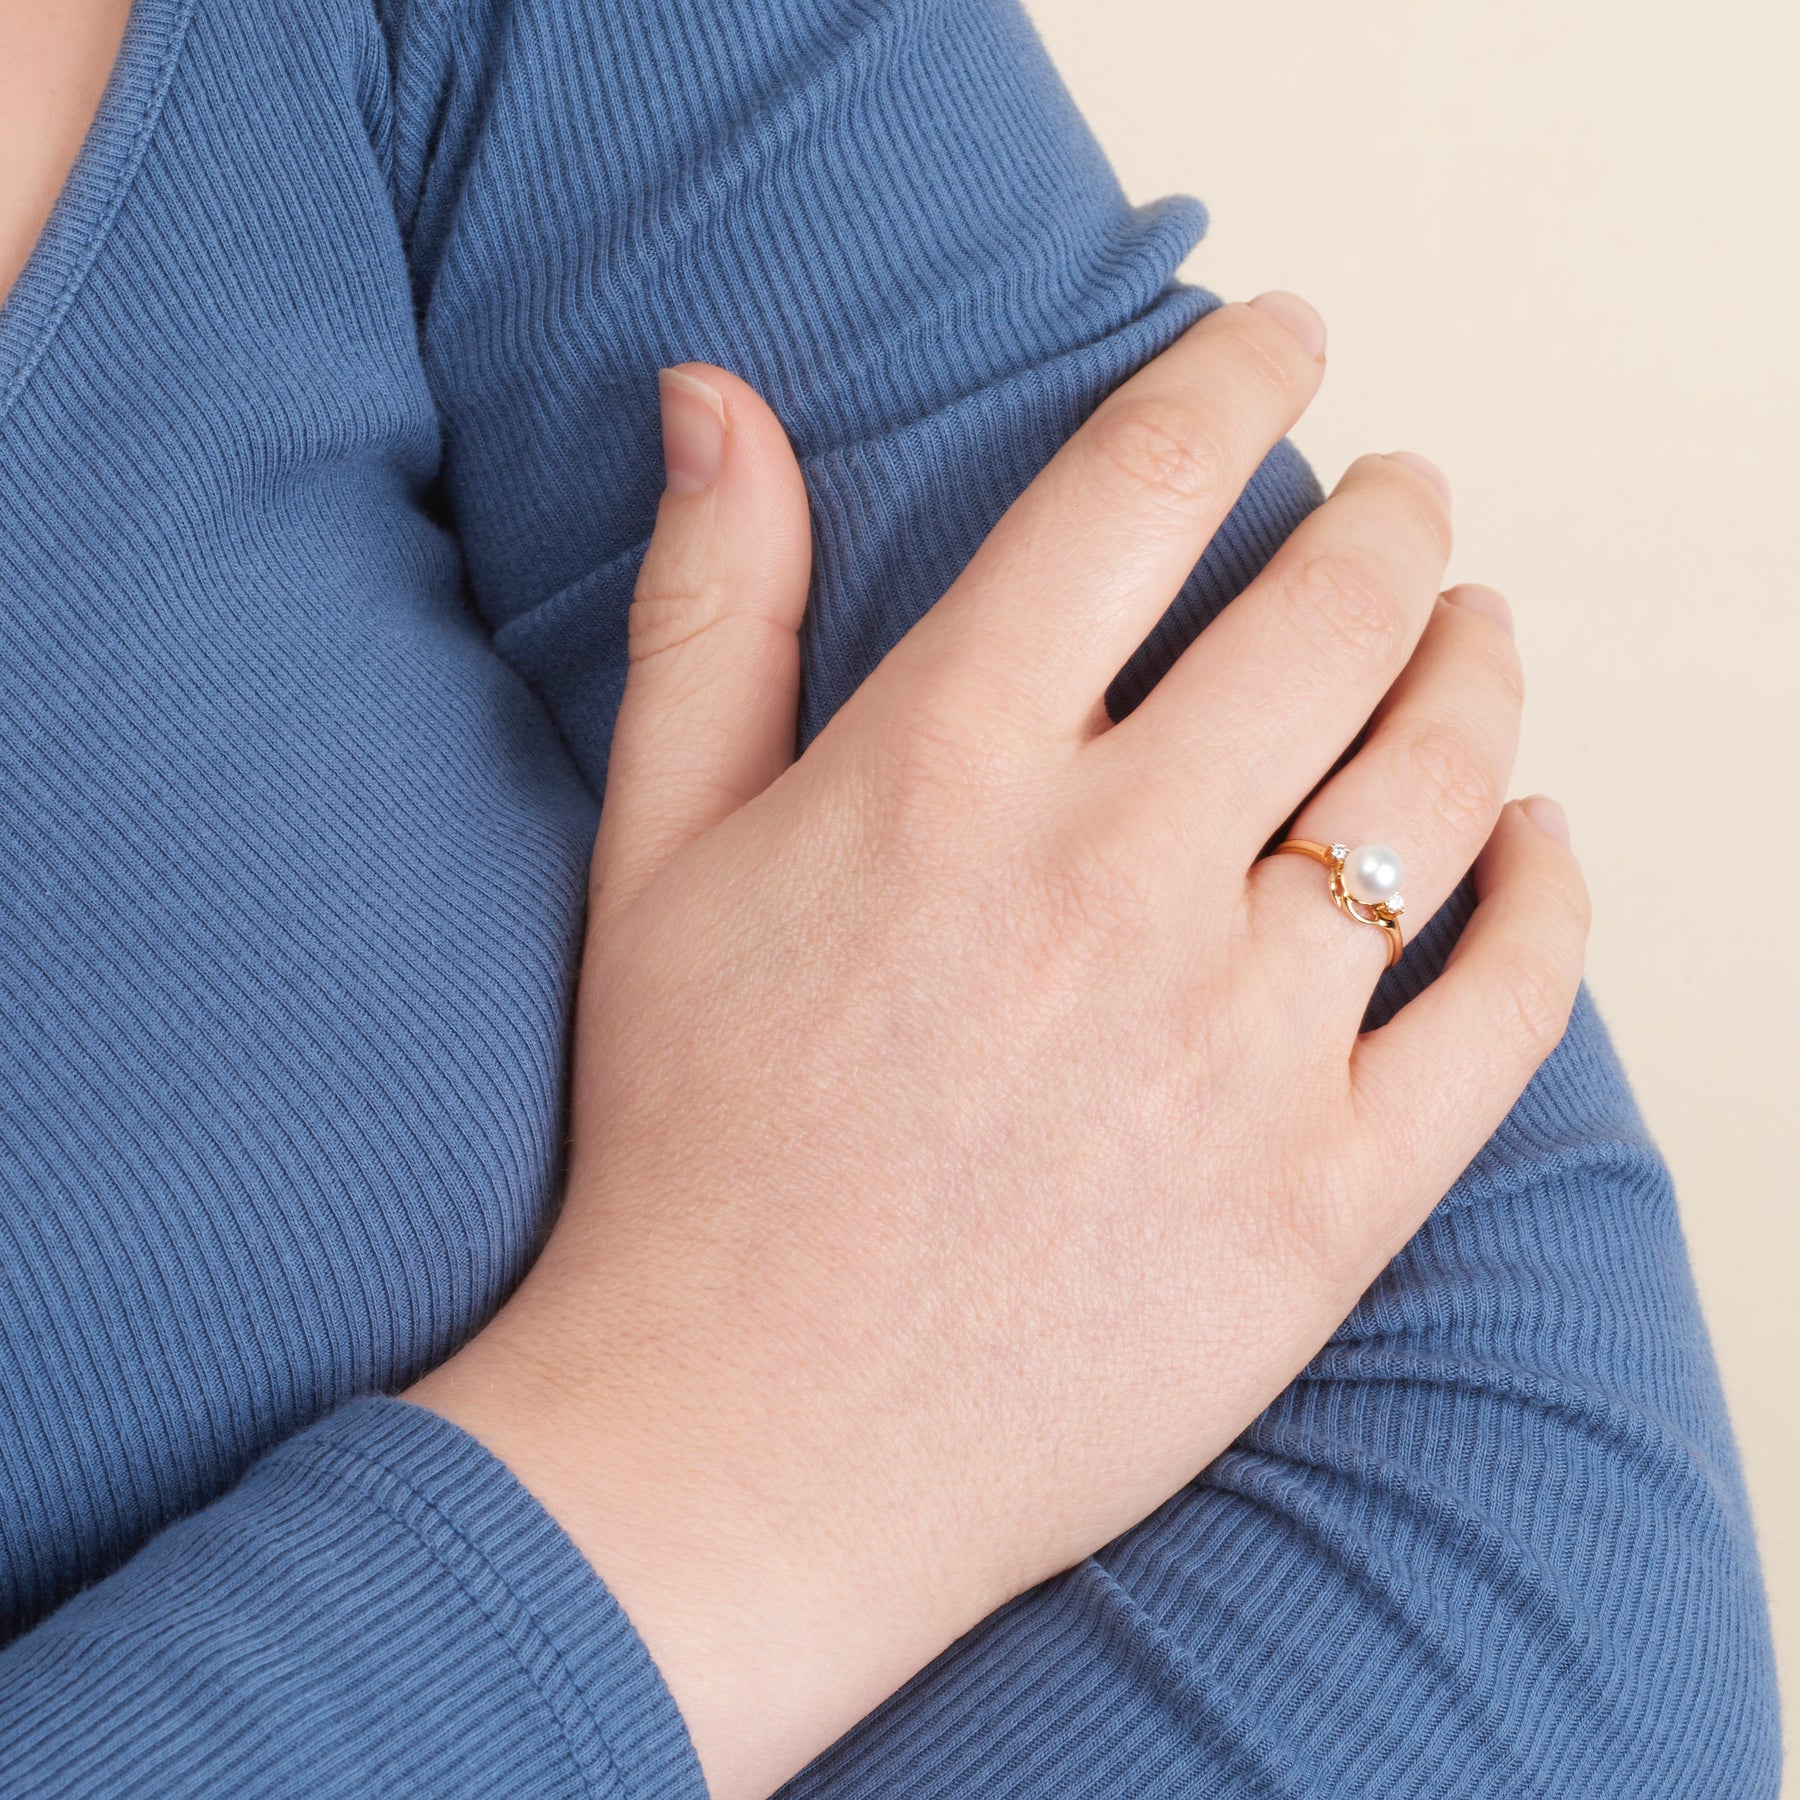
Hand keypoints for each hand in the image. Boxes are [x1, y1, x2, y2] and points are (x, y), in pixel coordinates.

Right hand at [409, 296, 1588, 1798]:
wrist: (746, 1444)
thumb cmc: (689, 1139)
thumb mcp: (656, 854)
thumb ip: (709, 609)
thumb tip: (714, 392)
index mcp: (952, 772)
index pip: (1138, 488)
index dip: (1232, 373)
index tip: (1280, 333)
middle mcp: (1118, 877)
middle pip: (1333, 612)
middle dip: (1391, 515)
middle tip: (1405, 495)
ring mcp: (1242, 1041)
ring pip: (1445, 781)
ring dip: (1481, 670)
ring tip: (1476, 633)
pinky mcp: (1328, 1196)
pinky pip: (1508, 1003)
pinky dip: (1549, 897)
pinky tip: (1535, 848)